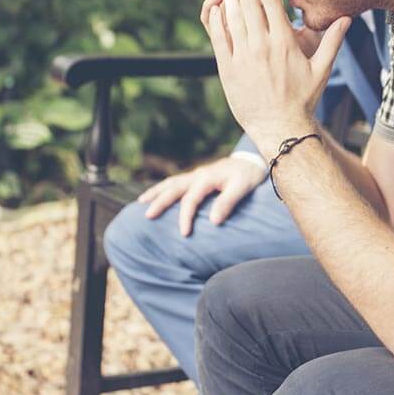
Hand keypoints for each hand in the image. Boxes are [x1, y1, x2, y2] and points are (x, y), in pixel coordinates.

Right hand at [137, 156, 265, 236]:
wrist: (252, 160)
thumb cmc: (248, 176)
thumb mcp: (242, 187)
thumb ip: (228, 202)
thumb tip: (214, 221)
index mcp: (208, 178)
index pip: (191, 198)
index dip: (186, 216)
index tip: (184, 234)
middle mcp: (198, 174)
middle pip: (174, 188)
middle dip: (160, 202)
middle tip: (148, 217)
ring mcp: (196, 174)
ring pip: (171, 182)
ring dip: (156, 192)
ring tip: (141, 203)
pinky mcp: (197, 176)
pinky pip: (176, 182)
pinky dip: (163, 188)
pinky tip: (156, 196)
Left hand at [200, 0, 350, 157]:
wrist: (280, 126)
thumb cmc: (303, 99)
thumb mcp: (322, 70)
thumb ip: (333, 42)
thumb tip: (348, 19)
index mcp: (284, 43)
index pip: (272, 2)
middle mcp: (262, 46)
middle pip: (250, 3)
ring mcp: (243, 56)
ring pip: (233, 17)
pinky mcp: (228, 68)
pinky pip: (219, 38)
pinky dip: (216, 19)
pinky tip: (215, 5)